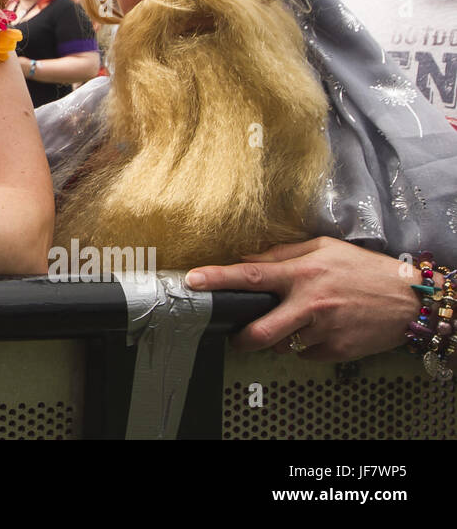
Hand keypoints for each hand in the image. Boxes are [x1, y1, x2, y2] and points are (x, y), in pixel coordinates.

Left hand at [186, 236, 419, 360]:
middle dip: (241, 338)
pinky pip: (307, 353)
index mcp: (303, 274)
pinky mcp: (336, 351)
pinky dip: (307, 344)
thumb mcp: (324, 249)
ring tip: (301, 322)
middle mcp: (310, 303)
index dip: (218, 279)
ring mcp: (323, 330)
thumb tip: (247, 259)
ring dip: (282, 337)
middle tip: (236, 337)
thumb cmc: (365, 269)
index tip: (193, 281)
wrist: (408, 300)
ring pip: (283, 344)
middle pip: (260, 330)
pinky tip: (323, 330)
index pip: (251, 275)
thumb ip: (282, 255)